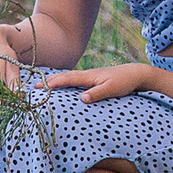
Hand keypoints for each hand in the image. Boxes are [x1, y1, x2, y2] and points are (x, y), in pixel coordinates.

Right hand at [40, 63, 170, 103]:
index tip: (41, 87)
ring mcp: (90, 76)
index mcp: (89, 76)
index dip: (54, 83)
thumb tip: (82, 99)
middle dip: (50, 81)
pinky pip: (75, 80)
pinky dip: (66, 81)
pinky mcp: (93, 79)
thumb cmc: (125, 82)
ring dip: (57, 80)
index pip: (68, 79)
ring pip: (69, 77)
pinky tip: (63, 85)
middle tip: (35, 86)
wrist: (136, 74)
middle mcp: (87, 75)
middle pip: (65, 77)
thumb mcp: (112, 89)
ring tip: (44, 85)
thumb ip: (98, 94)